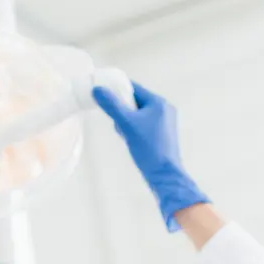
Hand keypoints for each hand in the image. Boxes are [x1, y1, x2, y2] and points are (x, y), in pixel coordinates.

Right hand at [93, 82, 209, 231]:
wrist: (165, 175)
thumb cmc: (148, 148)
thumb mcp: (126, 124)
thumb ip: (111, 105)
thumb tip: (97, 89)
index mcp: (159, 103)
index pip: (134, 88)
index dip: (117, 90)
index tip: (103, 96)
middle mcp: (165, 110)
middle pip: (135, 102)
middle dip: (122, 111)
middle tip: (118, 123)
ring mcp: (165, 123)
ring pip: (138, 115)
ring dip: (126, 123)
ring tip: (126, 136)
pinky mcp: (163, 136)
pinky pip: (143, 126)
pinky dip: (134, 131)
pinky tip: (131, 142)